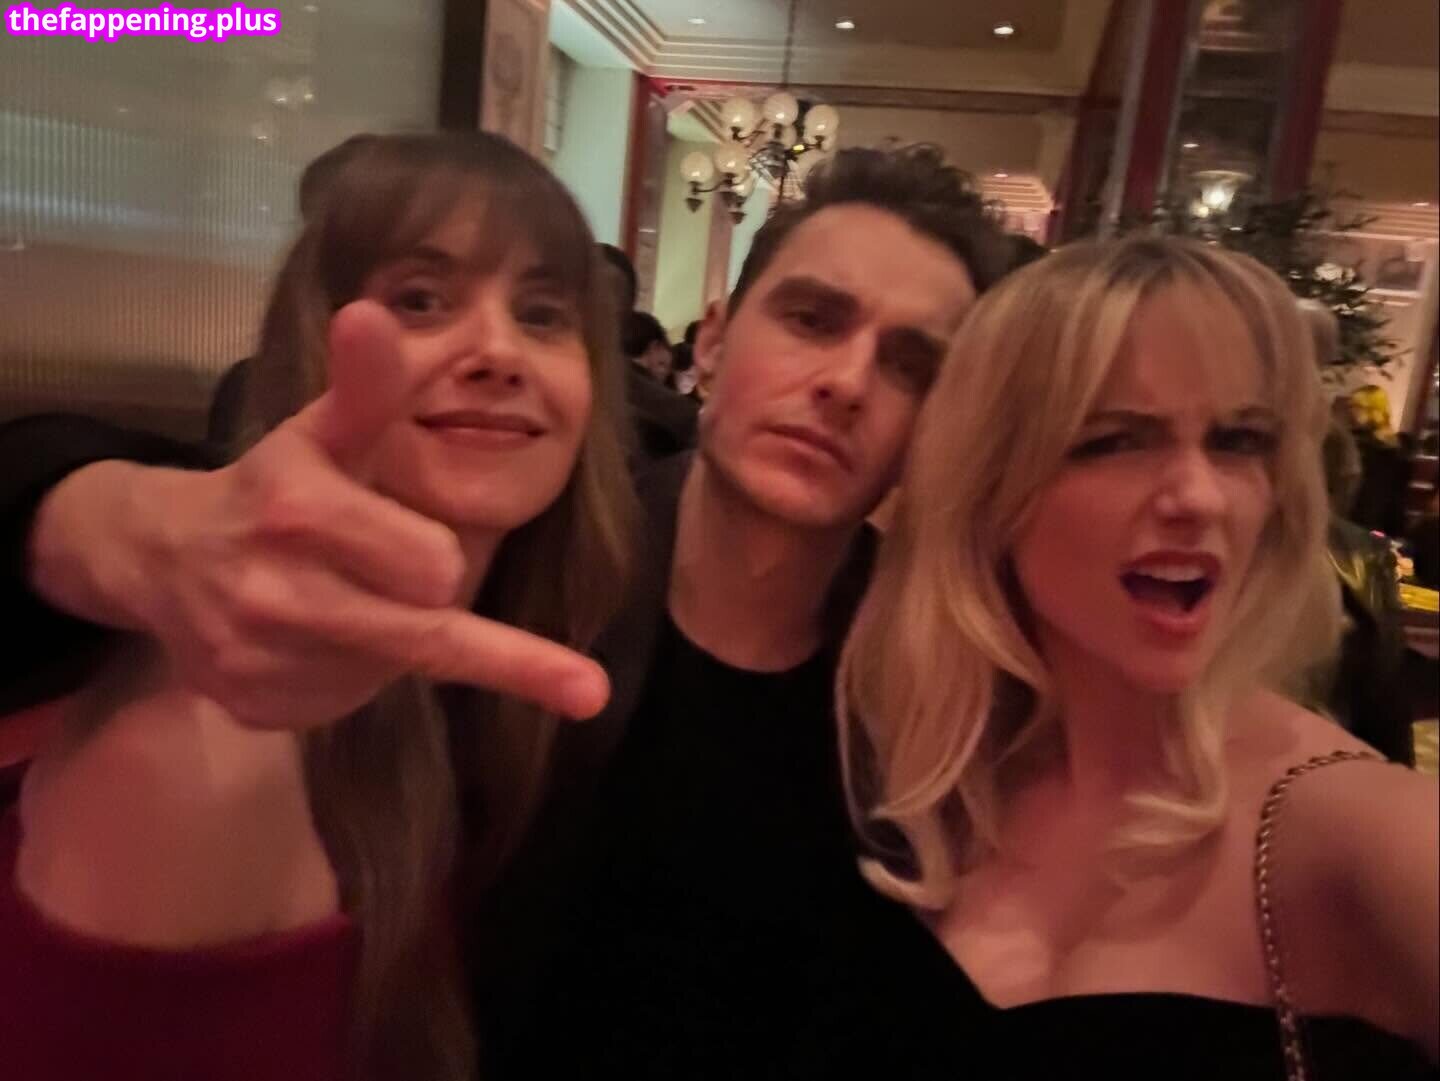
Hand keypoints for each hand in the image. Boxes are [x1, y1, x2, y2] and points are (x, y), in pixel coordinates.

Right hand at [31, 301, 609, 727]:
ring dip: (395, 639)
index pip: (437, 569)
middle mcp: (271, 593)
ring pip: (393, 671)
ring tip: (349, 597)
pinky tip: (321, 636)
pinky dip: (355, 674)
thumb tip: (375, 313)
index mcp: (298, 510)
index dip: (445, 559)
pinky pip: (349, 703)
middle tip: (416, 582)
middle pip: (426, 637)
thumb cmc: (275, 486)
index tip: (450, 562)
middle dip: (439, 609)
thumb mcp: (323, 430)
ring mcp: (256, 661)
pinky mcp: (252, 708)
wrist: (160, 554)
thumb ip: (367, 384)